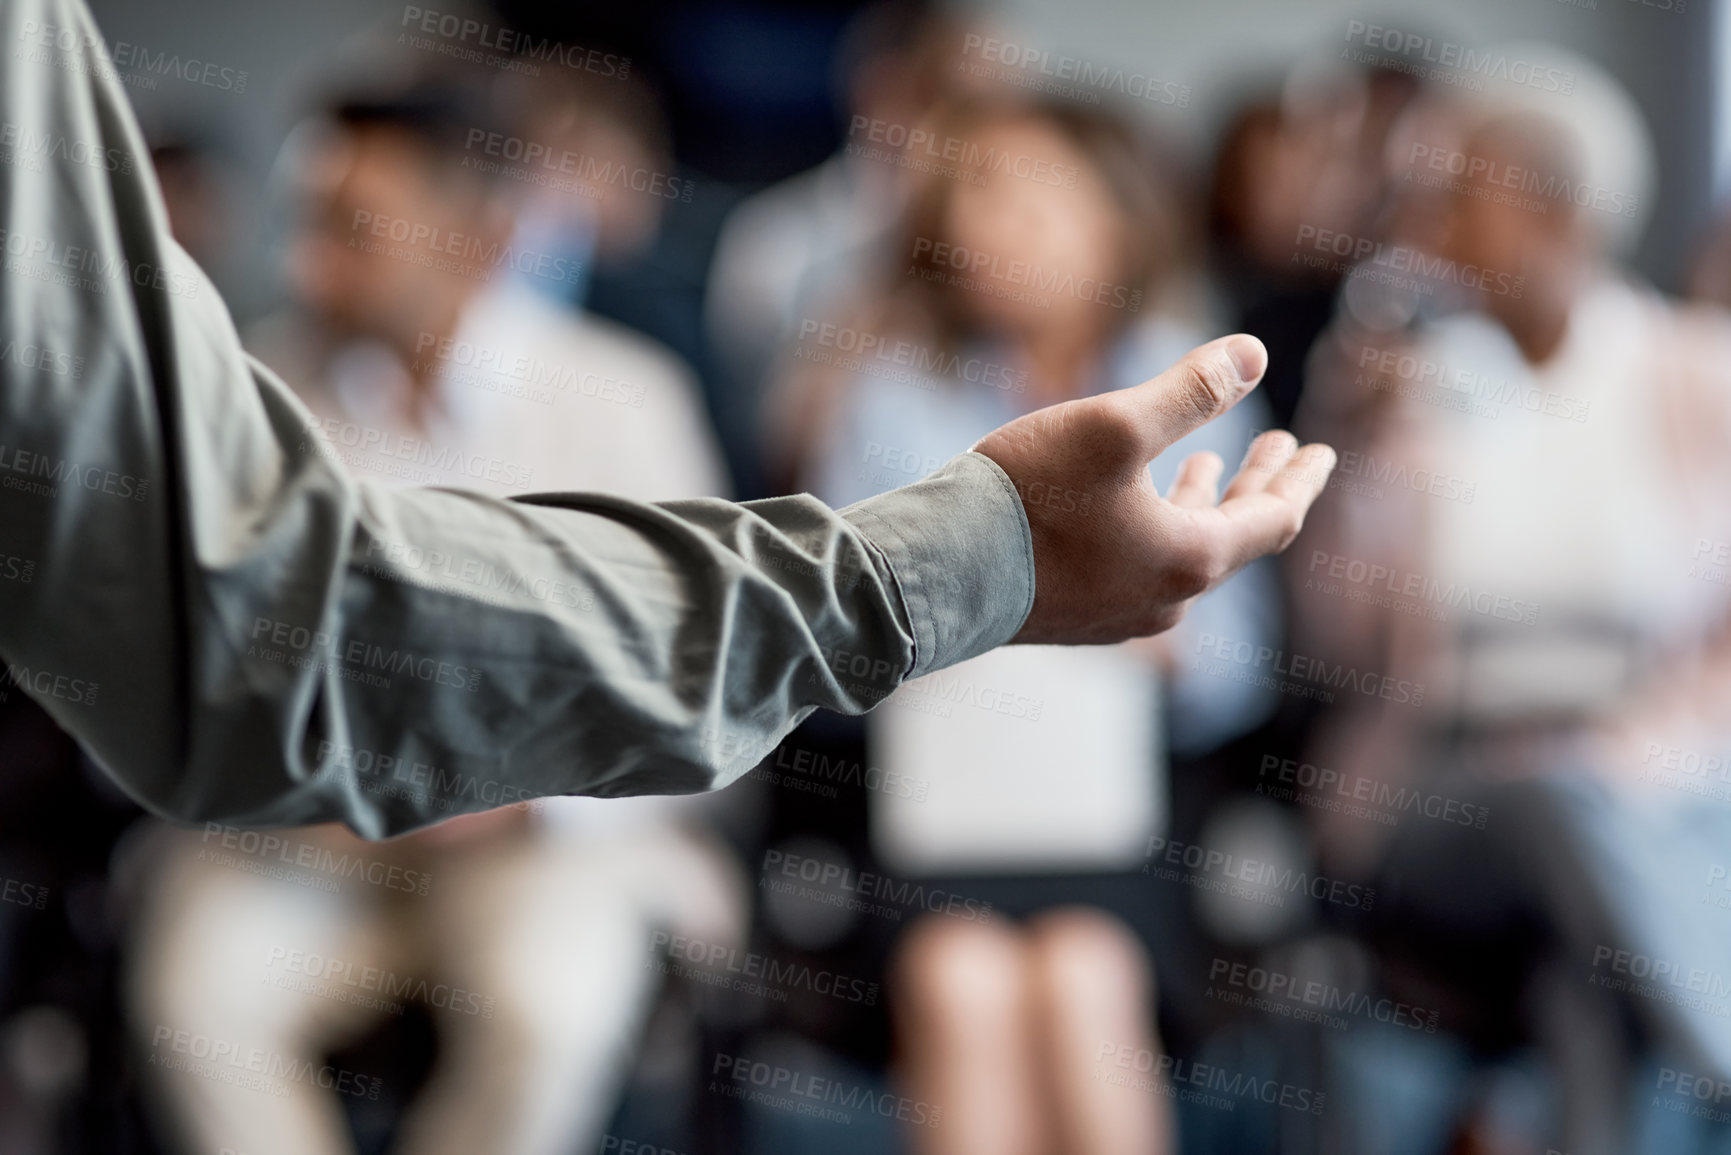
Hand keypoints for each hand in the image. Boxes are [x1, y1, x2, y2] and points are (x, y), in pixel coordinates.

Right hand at [973, 334, 1334, 645]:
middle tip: (1283, 448)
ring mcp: (1118, 614)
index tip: (1320, 450)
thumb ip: (1189, 391)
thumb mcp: (1113, 427)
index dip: (1300, 479)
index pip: (1273, 519)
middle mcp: (1164, 599)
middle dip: (1258, 486)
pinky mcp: (1075, 616)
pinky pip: (1138, 566)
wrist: (934, 577)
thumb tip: (1254, 353)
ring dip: (1202, 502)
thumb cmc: (1025, 500)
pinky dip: (1156, 524)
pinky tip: (1134, 502)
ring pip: (1181, 552)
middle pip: (1234, 538)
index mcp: (1189, 559)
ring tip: (1209, 465)